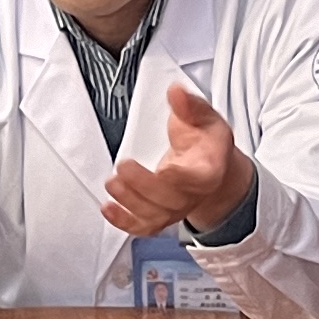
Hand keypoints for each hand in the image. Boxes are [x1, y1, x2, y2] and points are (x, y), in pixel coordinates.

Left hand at [102, 83, 254, 236]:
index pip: (199, 179)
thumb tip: (175, 92)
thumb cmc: (206, 142)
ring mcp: (176, 209)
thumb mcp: (205, 117)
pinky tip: (108, 208)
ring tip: (112, 183)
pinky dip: (124, 222)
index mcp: (209, 169)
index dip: (182, 178)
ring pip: (155, 217)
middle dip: (145, 187)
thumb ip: (189, 106)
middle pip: (172, 201)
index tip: (166, 169)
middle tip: (124, 167)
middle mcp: (193, 195)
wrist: (210, 167)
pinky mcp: (159, 216)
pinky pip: (143, 227)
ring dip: (130, 203)